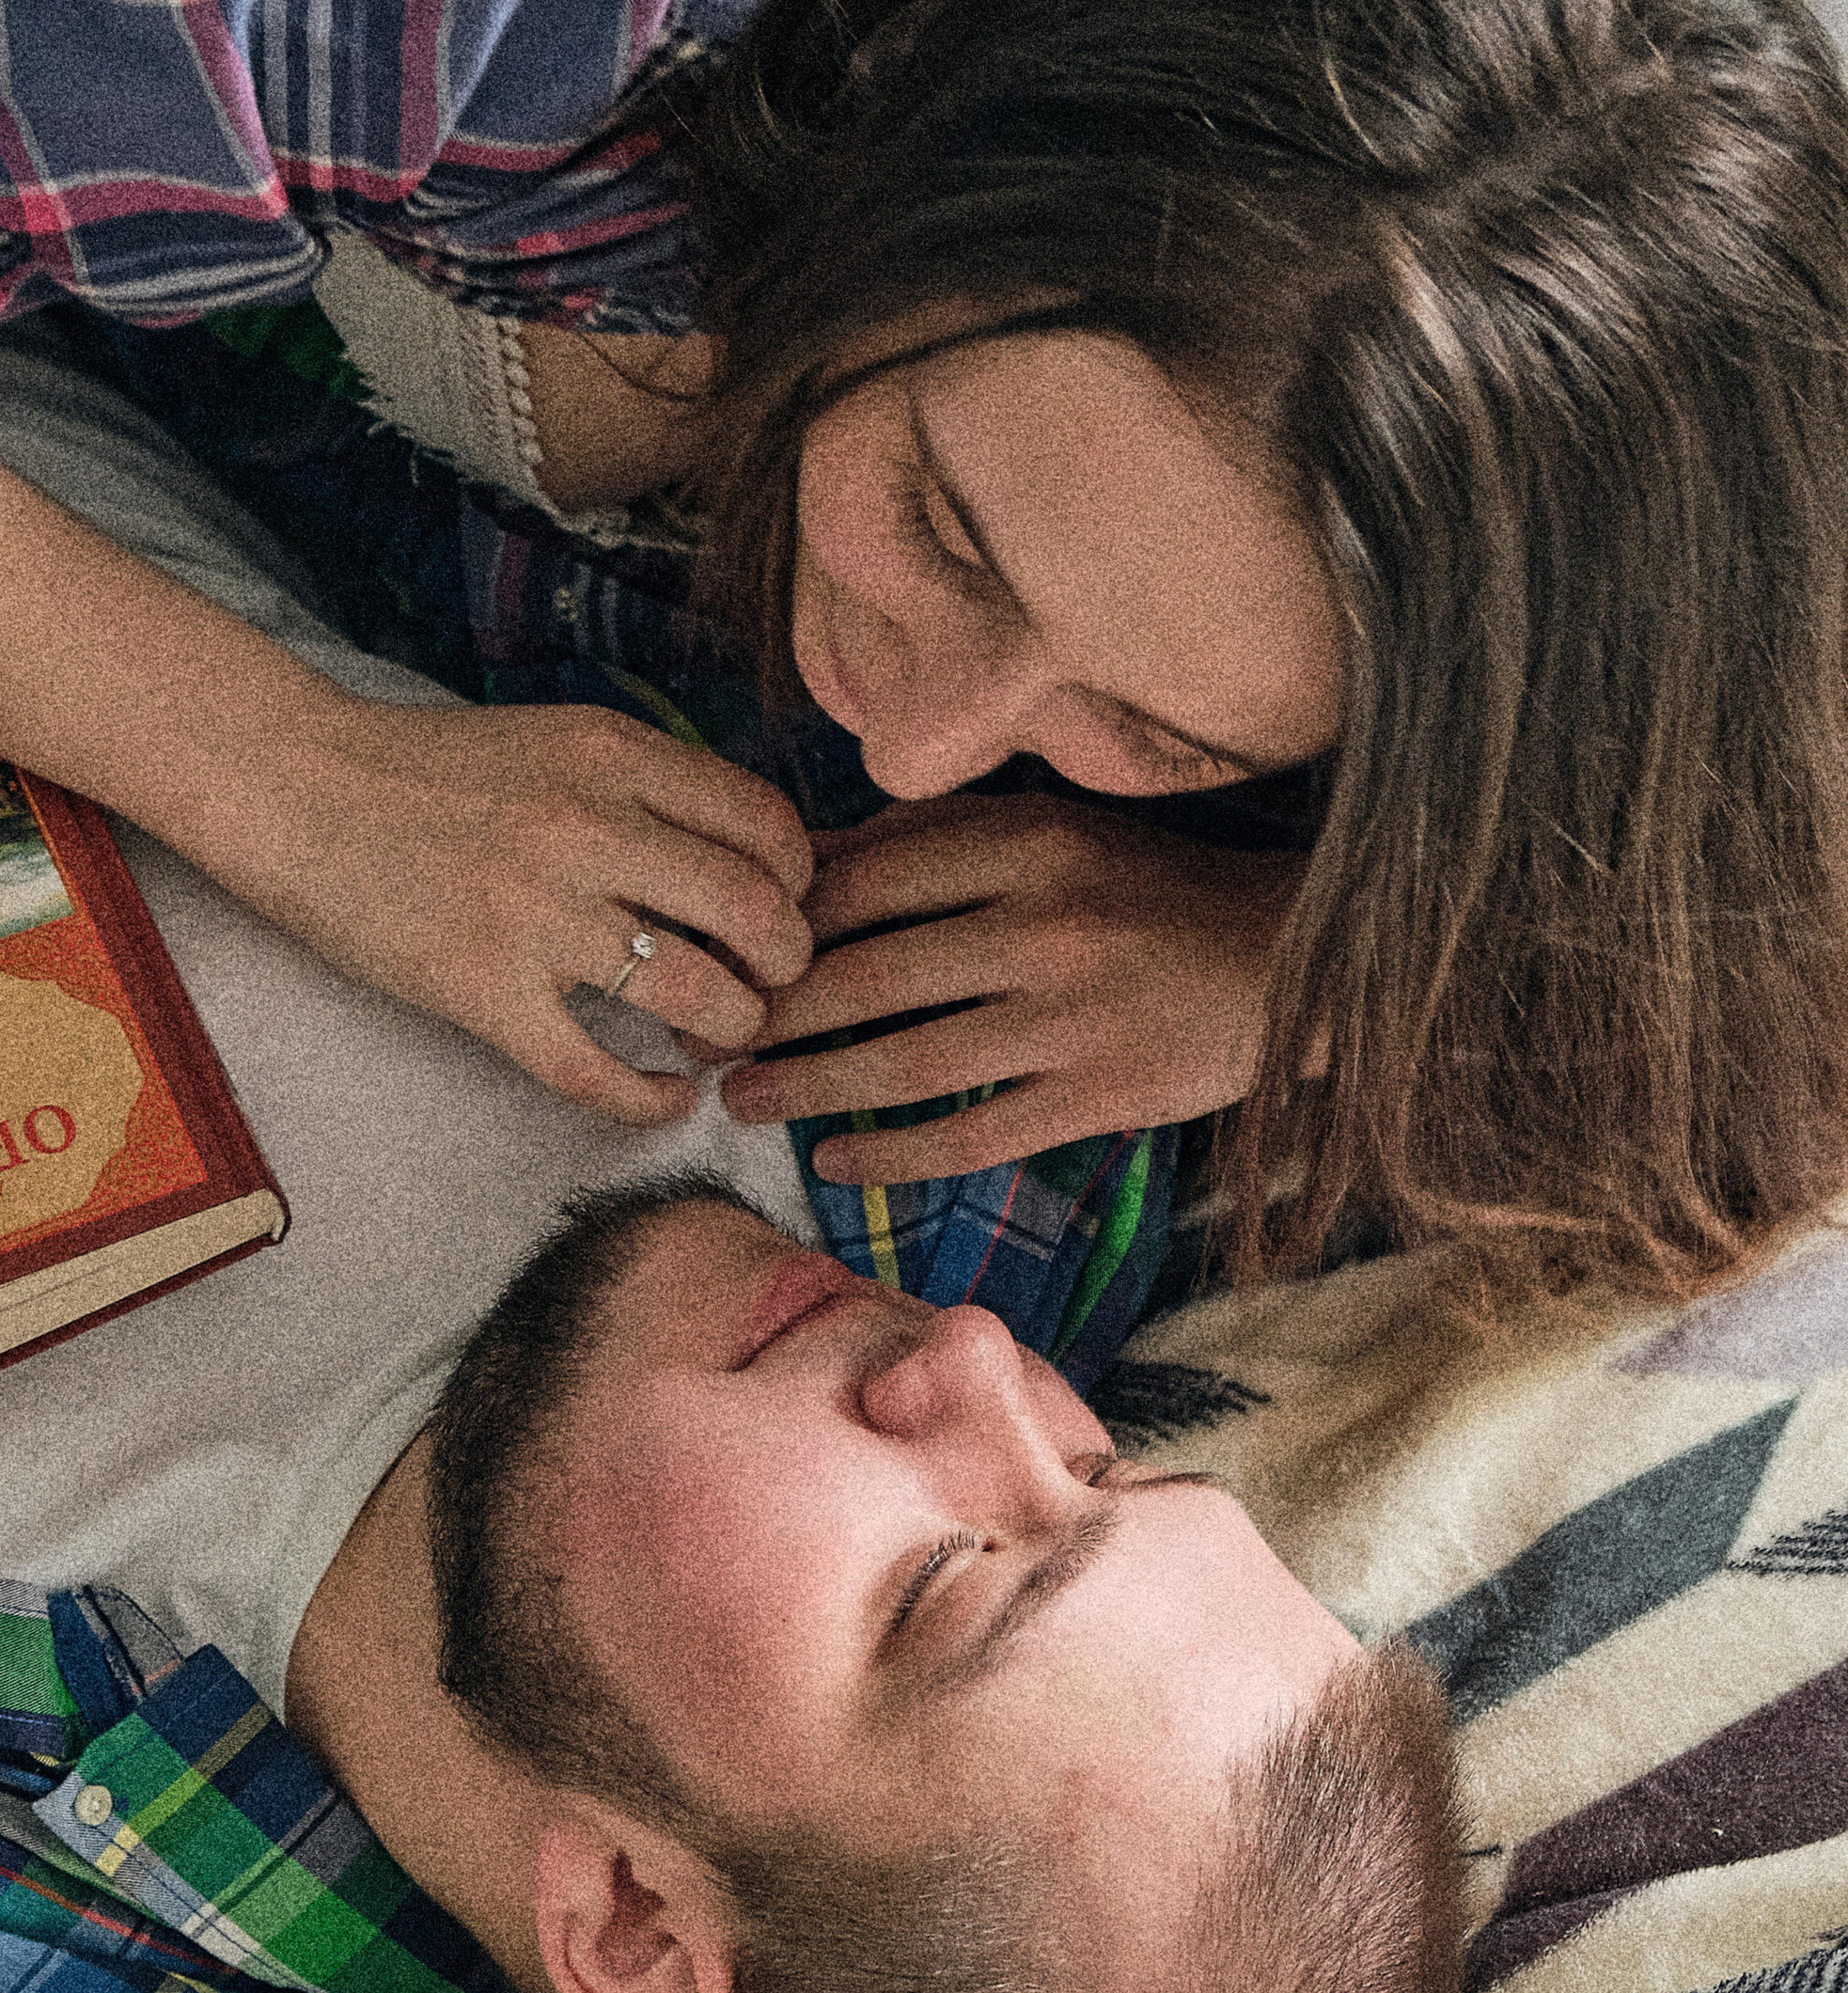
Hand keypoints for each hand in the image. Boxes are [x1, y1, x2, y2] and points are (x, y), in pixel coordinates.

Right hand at [273, 693, 815, 1124]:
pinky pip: (598, 1073)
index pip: (767, 826)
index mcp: (613, 757)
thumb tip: (749, 853)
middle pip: (756, 913)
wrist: (297, 789)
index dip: (799, 881)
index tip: (782, 906)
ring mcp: (536, 918)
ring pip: (698, 996)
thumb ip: (648, 785)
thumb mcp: (558, 740)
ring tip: (717, 1036)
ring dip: (732, 1029)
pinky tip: (668, 1100)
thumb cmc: (429, 770)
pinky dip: (651, 1102)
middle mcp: (588, 831)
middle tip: (768, 983)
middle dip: (786, 964)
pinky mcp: (483, 993)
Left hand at [718, 791, 1300, 1180]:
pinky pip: (970, 1135)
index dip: (778, 927)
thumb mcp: (1051, 830)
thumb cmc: (1150, 887)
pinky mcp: (1097, 1097)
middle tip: (705, 1042)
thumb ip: (936, 840)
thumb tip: (807, 857)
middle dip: (771, 1017)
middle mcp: (1041, 927)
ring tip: (742, 1102)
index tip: (722, 955)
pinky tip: (831, 1161)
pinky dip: (893, 1154)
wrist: (1288, 958)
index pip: (865, 885)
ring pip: (905, 1064)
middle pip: (868, 978)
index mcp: (1024, 844)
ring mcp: (1069, 1021)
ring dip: (810, 1088)